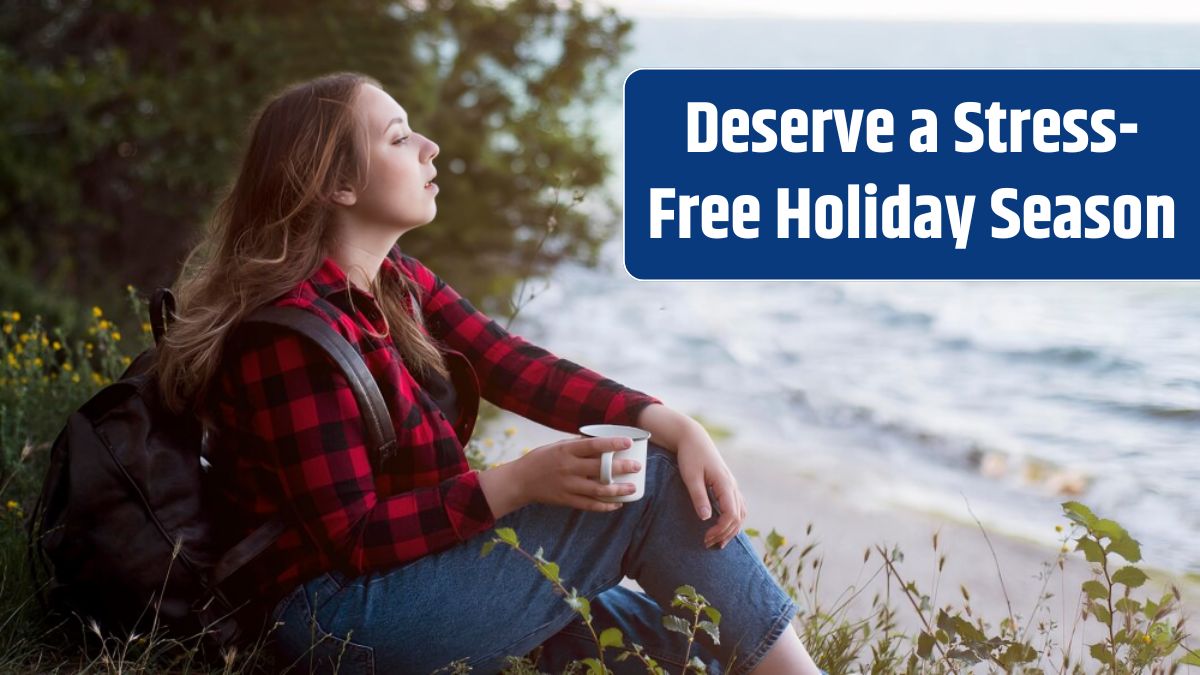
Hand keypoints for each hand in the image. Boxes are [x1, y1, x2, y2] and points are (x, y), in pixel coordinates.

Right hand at [514, 435, 643, 511]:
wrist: (520, 481)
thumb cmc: (541, 459)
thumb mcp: (557, 446)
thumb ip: (577, 444)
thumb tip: (600, 439)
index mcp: (566, 451)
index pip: (593, 445)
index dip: (612, 444)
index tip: (628, 442)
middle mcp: (568, 468)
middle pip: (599, 468)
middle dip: (621, 468)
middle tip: (637, 466)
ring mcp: (567, 486)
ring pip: (597, 489)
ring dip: (617, 489)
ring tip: (632, 488)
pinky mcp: (566, 500)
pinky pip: (589, 505)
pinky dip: (605, 506)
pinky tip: (617, 504)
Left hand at [676, 427, 746, 548]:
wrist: (694, 438)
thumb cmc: (690, 456)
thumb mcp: (691, 476)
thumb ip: (698, 496)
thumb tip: (705, 518)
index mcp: (725, 484)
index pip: (731, 514)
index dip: (721, 530)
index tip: (706, 538)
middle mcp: (732, 486)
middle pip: (738, 517)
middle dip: (726, 534)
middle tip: (709, 545)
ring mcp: (732, 485)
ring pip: (741, 513)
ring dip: (732, 529)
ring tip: (718, 542)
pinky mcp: (728, 485)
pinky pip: (737, 506)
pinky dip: (733, 520)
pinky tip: (723, 527)